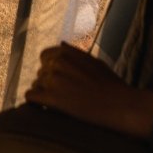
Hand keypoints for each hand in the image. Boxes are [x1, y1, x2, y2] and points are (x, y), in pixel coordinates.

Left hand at [25, 42, 152, 139]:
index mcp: (66, 52)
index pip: (44, 57)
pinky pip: (31, 97)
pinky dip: (36, 103)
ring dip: (44, 94)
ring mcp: (53, 79)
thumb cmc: (111, 85)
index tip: (58, 79)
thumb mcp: (93, 61)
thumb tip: (61, 44)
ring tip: (59, 104)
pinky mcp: (52, 98)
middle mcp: (57, 62)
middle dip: (48, 83)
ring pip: (36, 85)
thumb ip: (74, 54)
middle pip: (41, 72)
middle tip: (62, 95)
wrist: (120, 105)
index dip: (50, 69)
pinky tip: (44, 108)